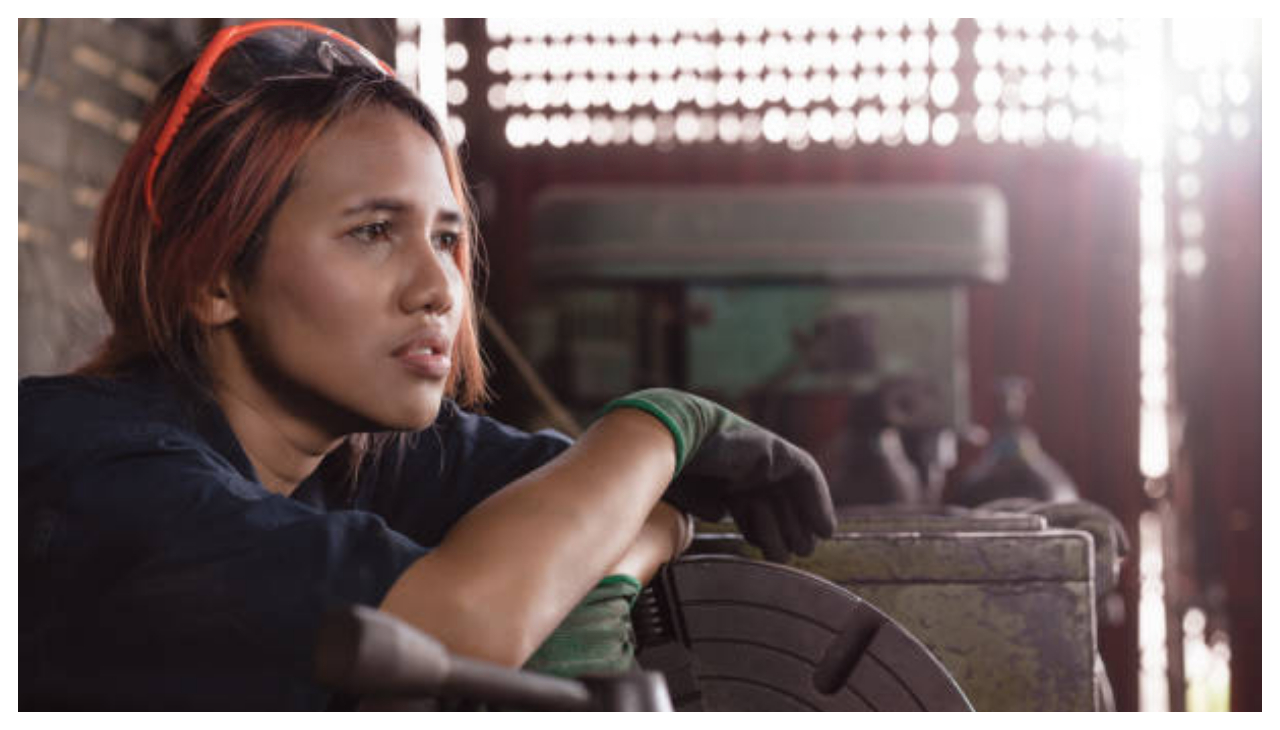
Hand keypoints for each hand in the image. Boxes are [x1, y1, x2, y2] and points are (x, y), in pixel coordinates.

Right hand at [600, 389, 835, 561]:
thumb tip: (720, 510)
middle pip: (773, 501)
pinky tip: (824, 528)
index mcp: (717, 474)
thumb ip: (703, 500)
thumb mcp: (682, 492)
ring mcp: (758, 454)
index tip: (766, 551)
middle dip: (785, 531)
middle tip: (793, 553)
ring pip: (790, 493)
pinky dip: (818, 502)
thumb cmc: (662, 469)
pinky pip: (806, 475)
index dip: (759, 530)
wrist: (666, 440)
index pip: (746, 505)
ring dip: (799, 523)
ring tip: (804, 547)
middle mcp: (740, 463)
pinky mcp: (774, 448)